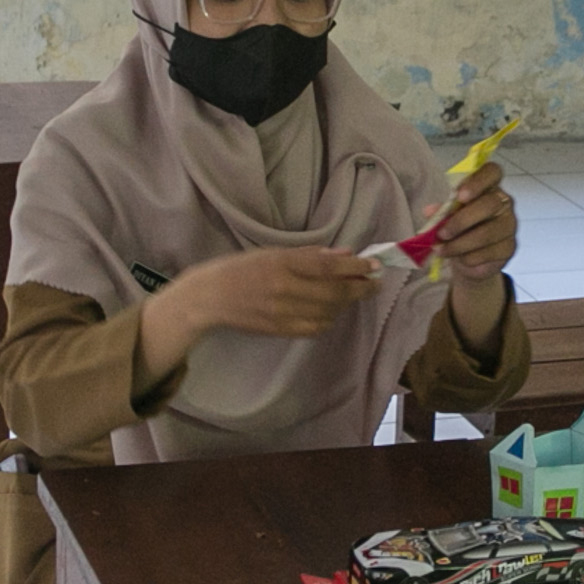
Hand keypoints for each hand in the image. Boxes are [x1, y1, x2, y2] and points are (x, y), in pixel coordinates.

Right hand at [167, 245, 375, 341]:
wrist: (209, 298)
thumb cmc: (241, 269)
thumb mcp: (272, 253)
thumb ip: (310, 255)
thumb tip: (346, 255)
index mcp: (281, 263)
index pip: (328, 267)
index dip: (356, 268)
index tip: (374, 266)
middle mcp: (284, 288)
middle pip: (334, 293)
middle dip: (360, 289)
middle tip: (373, 283)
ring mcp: (282, 313)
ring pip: (329, 312)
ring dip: (345, 304)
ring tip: (349, 294)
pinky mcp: (280, 330)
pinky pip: (315, 328)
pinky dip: (328, 319)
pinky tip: (329, 311)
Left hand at [432, 161, 517, 281]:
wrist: (470, 256)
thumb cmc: (459, 228)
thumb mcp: (447, 216)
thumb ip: (441, 211)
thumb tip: (430, 211)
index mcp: (488, 186)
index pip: (492, 172)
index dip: (477, 181)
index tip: (460, 195)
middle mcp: (504, 202)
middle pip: (489, 204)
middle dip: (462, 220)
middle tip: (441, 233)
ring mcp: (509, 225)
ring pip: (487, 233)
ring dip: (460, 244)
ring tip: (441, 249)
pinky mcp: (509, 248)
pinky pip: (488, 253)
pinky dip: (469, 258)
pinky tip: (459, 258)